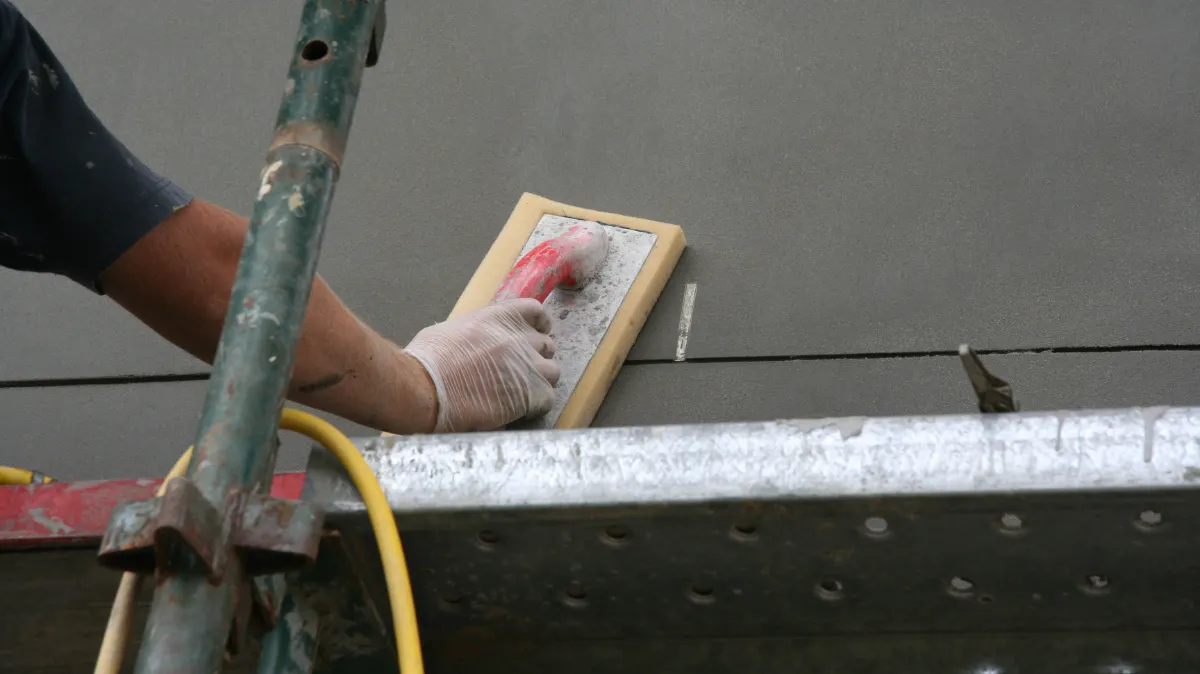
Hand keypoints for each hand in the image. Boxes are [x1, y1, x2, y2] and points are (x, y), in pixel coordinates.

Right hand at [404, 299, 560, 431]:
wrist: (425, 389)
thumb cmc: (425, 362)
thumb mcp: (449, 332)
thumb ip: (473, 334)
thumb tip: (475, 345)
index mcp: (497, 317)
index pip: (533, 311)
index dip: (538, 324)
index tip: (537, 334)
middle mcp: (517, 337)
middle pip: (545, 345)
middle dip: (536, 357)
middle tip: (522, 371)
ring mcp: (527, 365)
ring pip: (552, 372)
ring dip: (540, 382)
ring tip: (521, 394)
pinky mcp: (530, 393)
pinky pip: (547, 398)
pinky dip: (537, 405)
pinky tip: (520, 411)